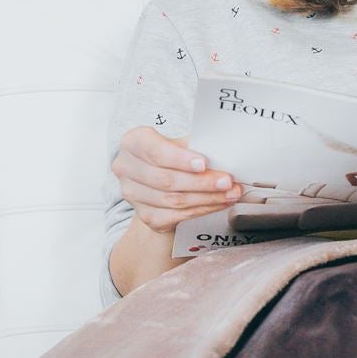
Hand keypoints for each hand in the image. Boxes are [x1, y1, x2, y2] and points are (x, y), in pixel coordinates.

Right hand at [112, 127, 243, 235]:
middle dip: (202, 182)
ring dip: (208, 198)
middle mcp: (126, 168)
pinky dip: (202, 210)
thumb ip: (195, 145)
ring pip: (174, 200)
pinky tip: (218, 203)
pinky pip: (176, 216)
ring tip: (230, 193)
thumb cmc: (172, 155)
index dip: (181, 159)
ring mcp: (133, 194)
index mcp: (133, 142)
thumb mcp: (179, 142)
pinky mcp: (145, 215)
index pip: (156, 152)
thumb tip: (223, 151)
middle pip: (167, 180)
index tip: (204, 163)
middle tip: (227, 181)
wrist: (159, 179)